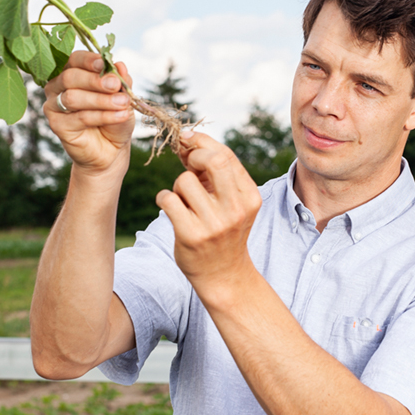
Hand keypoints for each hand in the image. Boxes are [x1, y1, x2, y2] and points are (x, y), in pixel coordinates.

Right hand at [43, 51, 134, 175]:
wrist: (111, 148)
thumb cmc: (115, 117)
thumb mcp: (123, 96)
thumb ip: (121, 81)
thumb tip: (120, 64)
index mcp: (72, 72)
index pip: (74, 59)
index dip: (88, 60)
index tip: (105, 64)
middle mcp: (57, 86)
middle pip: (70, 77)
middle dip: (95, 80)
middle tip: (116, 85)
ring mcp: (53, 105)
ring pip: (72, 97)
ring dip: (101, 100)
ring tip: (123, 103)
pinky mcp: (56, 125)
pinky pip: (79, 117)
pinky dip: (102, 115)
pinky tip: (120, 116)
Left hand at [156, 132, 261, 292]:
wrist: (223, 274)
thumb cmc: (223, 230)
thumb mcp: (232, 202)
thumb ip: (215, 173)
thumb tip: (188, 139)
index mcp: (249, 197)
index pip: (226, 156)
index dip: (203, 143)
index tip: (189, 141)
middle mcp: (235, 209)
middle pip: (213, 161)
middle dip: (194, 155)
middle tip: (187, 163)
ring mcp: (214, 224)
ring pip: (184, 180)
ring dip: (178, 186)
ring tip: (184, 201)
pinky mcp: (191, 235)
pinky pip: (168, 199)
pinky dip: (164, 199)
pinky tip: (172, 209)